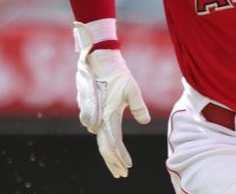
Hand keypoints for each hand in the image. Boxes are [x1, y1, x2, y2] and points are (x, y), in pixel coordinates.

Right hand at [75, 35, 150, 177]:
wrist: (98, 59)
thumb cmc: (117, 73)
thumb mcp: (131, 88)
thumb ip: (138, 105)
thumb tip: (145, 122)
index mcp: (107, 115)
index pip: (113, 143)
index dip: (120, 157)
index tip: (127, 168)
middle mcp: (97, 118)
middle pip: (104, 146)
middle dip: (113, 162)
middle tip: (121, 175)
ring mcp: (91, 115)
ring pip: (100, 140)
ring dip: (109, 154)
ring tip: (118, 165)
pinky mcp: (90, 110)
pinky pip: (97, 131)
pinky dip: (105, 141)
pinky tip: (112, 148)